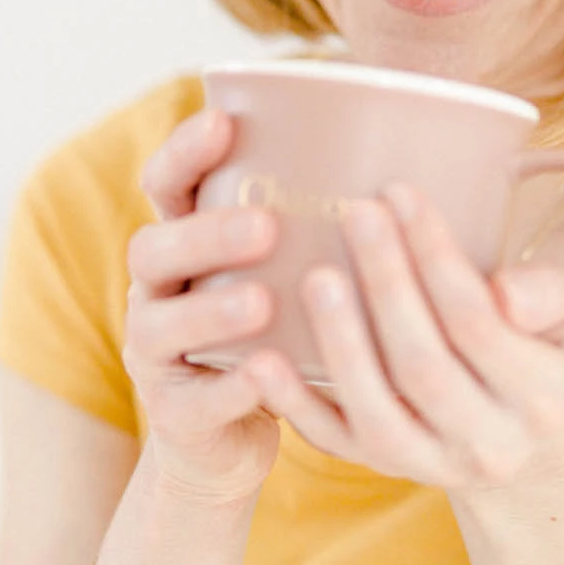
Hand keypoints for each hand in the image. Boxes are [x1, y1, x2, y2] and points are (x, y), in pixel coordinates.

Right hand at [123, 106, 282, 508]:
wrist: (227, 442)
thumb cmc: (277, 339)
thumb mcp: (288, 278)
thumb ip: (316, 231)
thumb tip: (409, 167)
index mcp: (184, 245)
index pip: (166, 184)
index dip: (185, 152)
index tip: (224, 122)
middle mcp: (157, 291)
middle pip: (154, 249)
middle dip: (206, 233)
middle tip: (266, 226)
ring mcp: (154, 353)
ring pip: (160, 323)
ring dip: (210, 310)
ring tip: (261, 303)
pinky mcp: (170, 412)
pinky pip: (191, 399)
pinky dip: (226, 389)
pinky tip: (263, 378)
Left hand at [241, 180, 563, 493]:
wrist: (524, 439)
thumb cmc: (536, 347)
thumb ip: (545, 296)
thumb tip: (503, 293)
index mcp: (545, 397)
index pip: (479, 323)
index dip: (436, 258)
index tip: (400, 193)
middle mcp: (492, 444)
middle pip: (423, 365)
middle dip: (386, 285)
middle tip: (354, 213)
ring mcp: (434, 464)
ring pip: (377, 411)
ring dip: (340, 341)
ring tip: (314, 276)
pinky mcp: (385, 469)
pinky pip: (333, 442)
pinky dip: (294, 403)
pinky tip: (261, 359)